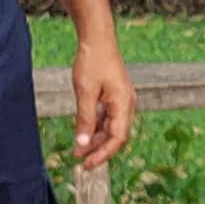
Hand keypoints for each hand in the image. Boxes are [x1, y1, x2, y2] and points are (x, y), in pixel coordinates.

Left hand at [68, 31, 136, 164]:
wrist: (97, 39)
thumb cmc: (93, 61)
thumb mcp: (85, 92)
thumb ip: (85, 119)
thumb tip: (82, 144)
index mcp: (123, 103)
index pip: (117, 138)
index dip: (103, 154)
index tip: (88, 164)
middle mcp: (127, 104)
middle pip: (116, 135)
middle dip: (98, 149)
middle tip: (79, 160)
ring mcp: (122, 100)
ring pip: (111, 128)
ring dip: (95, 139)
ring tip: (78, 149)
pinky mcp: (115, 96)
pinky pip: (108, 118)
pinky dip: (96, 127)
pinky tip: (83, 132)